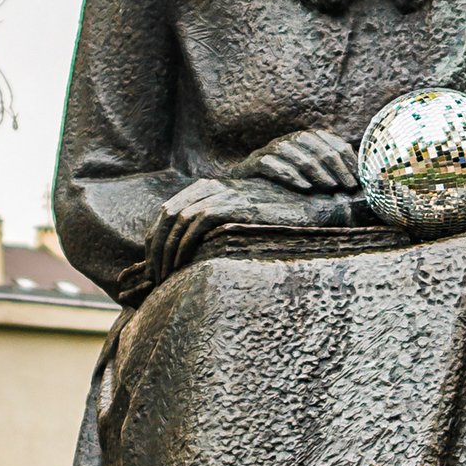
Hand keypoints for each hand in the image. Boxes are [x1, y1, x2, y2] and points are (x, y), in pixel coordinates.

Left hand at [146, 177, 344, 282]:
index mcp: (211, 188)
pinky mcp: (234, 204)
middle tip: (155, 277)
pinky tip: (182, 266)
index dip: (155, 239)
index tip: (154, 265)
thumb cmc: (278, 221)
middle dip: (156, 248)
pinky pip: (196, 222)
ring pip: (178, 219)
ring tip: (166, 278)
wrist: (311, 208)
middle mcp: (214, 187)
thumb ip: (217, 229)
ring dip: (166, 251)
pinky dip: (183, 245)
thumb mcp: (241, 222)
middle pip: (168, 214)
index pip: (168, 211)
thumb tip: (190, 255)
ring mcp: (224, 193)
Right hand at [232, 129, 359, 192]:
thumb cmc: (287, 187)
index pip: (330, 140)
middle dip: (334, 164)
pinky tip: (304, 187)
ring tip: (329, 186)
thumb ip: (335, 175)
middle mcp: (287, 141)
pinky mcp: (253, 163)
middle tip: (347, 185)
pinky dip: (288, 174)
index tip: (360, 178)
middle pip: (312, 143)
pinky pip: (269, 163)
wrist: (244, 192)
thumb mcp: (314, 180)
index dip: (347, 158)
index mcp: (305, 140)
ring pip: (292, 150)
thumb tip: (363, 182)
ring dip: (314, 169)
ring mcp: (268, 150)